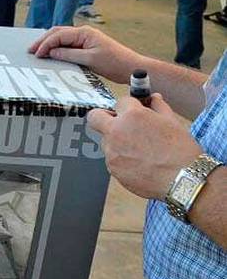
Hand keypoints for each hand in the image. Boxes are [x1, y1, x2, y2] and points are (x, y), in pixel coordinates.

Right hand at [28, 25, 142, 83]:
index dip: (45, 44)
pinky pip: (68, 45)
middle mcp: (84, 33)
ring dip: (49, 44)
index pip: (59, 35)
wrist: (132, 67)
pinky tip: (51, 54)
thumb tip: (51, 52)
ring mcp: (85, 39)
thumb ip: (69, 55)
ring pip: (62, 38)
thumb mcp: (90, 60)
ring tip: (37, 52)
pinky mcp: (87, 47)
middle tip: (30, 50)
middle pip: (57, 33)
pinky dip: (57, 48)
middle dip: (43, 41)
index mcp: (84, 33)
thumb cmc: (115, 63)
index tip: (36, 54)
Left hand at [86, 95, 202, 200]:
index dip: (128, 106)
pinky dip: (121, 158)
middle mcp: (116, 132)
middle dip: (103, 117)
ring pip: (105, 140)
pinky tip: (139, 163)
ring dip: (116, 140)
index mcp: (132, 116)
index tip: (133, 110)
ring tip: (139, 150)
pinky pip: (111, 158)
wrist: (184, 180)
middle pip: (94, 117)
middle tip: (117, 122)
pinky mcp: (112, 168)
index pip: (119, 101)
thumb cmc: (181, 151)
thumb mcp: (173, 122)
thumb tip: (153, 98)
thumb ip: (158, 107)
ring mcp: (111, 151)